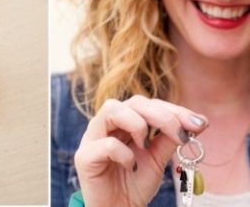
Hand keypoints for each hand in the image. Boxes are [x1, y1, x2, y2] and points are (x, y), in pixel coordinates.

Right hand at [74, 96, 208, 206]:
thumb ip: (170, 138)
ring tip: (147, 145)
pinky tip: (132, 166)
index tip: (199, 124)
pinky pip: (106, 144)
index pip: (148, 104)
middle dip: (161, 115)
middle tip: (181, 135)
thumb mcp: (158, 158)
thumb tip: (199, 122)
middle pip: (132, 102)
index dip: (174, 110)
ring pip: (111, 110)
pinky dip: (125, 154)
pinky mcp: (84, 157)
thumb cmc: (134, 182)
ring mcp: (92, 137)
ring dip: (137, 124)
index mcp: (123, 120)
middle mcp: (106, 124)